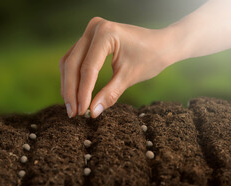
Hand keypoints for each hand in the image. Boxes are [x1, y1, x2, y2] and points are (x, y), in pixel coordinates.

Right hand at [59, 17, 173, 117]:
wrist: (162, 44)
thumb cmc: (150, 58)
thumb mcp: (129, 77)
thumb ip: (109, 94)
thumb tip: (92, 112)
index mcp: (106, 33)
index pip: (88, 68)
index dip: (83, 92)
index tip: (81, 112)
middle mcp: (94, 28)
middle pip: (73, 63)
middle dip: (71, 90)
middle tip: (72, 113)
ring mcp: (90, 31)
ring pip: (70, 61)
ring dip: (69, 85)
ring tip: (72, 107)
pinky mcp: (90, 38)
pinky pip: (75, 58)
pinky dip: (73, 77)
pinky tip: (74, 94)